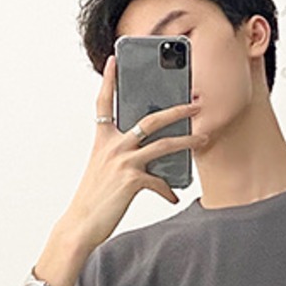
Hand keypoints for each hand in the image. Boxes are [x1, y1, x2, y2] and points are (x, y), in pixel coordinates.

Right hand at [59, 53, 207, 250]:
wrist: (81, 224)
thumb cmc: (93, 198)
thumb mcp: (103, 170)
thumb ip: (123, 156)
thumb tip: (151, 157)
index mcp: (102, 140)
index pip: (103, 103)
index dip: (108, 80)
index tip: (113, 61)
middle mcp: (113, 146)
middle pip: (150, 119)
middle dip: (176, 109)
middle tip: (195, 102)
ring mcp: (123, 162)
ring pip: (164, 144)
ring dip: (188, 140)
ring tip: (204, 138)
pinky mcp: (132, 180)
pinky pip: (160, 182)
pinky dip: (168, 191)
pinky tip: (172, 197)